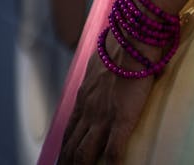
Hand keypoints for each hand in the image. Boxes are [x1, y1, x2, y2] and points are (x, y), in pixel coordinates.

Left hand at [58, 47, 153, 164]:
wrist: (132, 41)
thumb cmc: (121, 45)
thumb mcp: (101, 60)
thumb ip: (99, 72)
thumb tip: (103, 70)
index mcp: (84, 97)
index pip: (69, 130)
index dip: (64, 148)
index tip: (61, 160)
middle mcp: (88, 110)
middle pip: (71, 146)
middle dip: (66, 163)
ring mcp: (102, 117)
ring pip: (84, 154)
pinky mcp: (121, 120)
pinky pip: (113, 152)